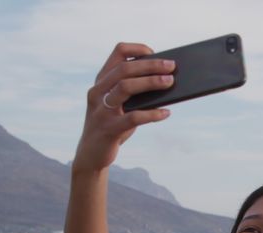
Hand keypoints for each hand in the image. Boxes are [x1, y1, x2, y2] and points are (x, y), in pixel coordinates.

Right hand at [72, 42, 174, 172]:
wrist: (91, 155)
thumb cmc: (111, 125)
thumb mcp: (118, 105)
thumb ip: (133, 93)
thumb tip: (164, 81)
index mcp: (101, 81)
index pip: (117, 53)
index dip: (137, 49)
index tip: (154, 53)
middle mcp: (98, 92)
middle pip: (125, 69)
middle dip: (150, 65)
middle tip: (171, 66)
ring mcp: (101, 110)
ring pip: (125, 87)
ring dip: (151, 82)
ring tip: (170, 82)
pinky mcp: (108, 129)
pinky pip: (133, 117)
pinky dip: (152, 114)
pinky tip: (166, 113)